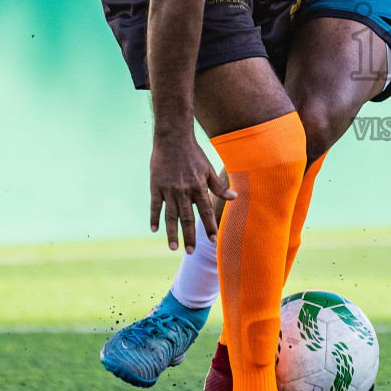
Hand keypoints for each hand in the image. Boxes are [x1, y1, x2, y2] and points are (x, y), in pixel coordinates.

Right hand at [149, 133, 235, 251]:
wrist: (173, 139)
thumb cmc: (193, 154)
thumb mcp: (208, 169)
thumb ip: (219, 186)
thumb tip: (235, 197)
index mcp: (198, 187)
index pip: (206, 211)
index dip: (210, 226)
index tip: (214, 240)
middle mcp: (184, 191)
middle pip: (188, 218)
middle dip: (190, 236)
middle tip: (191, 252)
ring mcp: (169, 190)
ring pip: (171, 216)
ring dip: (172, 232)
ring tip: (174, 248)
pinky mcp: (156, 186)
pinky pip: (155, 205)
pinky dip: (154, 218)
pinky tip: (154, 229)